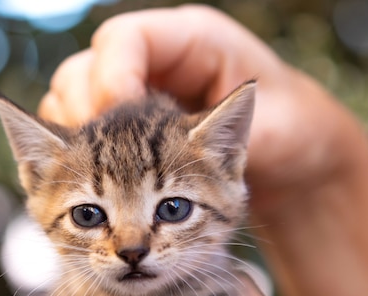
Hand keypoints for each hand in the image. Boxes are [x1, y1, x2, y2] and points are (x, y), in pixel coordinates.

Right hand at [38, 5, 367, 218]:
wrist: (292, 158)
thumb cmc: (295, 132)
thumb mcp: (281, 130)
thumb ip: (240, 129)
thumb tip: (217, 113)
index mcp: (193, 42)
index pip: (126, 39)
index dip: (109, 76)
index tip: (114, 115)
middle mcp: (157, 64)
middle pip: (85, 70)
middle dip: (83, 114)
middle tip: (96, 161)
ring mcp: (138, 97)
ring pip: (71, 99)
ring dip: (71, 136)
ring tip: (90, 177)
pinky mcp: (129, 132)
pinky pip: (78, 131)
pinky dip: (73, 155)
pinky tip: (90, 184)